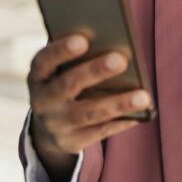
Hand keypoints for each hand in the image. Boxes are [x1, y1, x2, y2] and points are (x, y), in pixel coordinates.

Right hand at [27, 35, 148, 163]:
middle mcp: (41, 101)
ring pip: (88, 113)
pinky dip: (121, 122)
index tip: (83, 40)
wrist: (50, 125)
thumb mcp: (63, 70)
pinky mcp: (70, 142)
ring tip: (144, 96)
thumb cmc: (66, 82)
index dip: (61, 50)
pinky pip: (99, 131)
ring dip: (117, 104)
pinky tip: (141, 113)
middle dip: (95, 71)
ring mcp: (55, 124)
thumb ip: (80, 58)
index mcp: (38, 76)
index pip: (44, 61)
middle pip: (67, 85)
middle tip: (121, 60)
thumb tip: (115, 46)